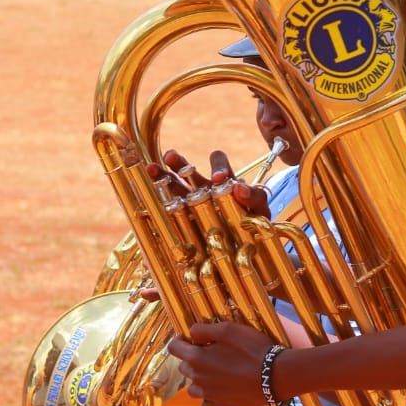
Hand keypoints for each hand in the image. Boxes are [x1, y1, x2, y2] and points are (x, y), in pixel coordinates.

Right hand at [147, 148, 271, 216]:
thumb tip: (238, 188)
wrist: (243, 249)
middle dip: (178, 162)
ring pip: (173, 186)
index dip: (218, 165)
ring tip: (151, 169)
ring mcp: (190, 204)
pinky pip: (167, 210)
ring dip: (161, 176)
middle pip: (187, 170)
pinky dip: (156, 203)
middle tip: (170, 157)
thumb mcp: (259, 209)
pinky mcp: (182, 221)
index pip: (218, 161)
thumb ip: (255, 197)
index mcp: (223, 181)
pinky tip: (145, 198)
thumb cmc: (253, 223)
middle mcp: (204, 188)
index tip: (218, 179)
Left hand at [169, 321, 280, 405]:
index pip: (173, 348)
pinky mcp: (222, 405)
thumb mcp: (228, 329)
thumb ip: (204, 330)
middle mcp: (198, 378)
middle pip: (183, 367)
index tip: (187, 338)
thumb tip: (191, 333)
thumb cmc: (252, 349)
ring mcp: (209, 394)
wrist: (274, 375)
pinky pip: (206, 405)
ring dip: (199, 378)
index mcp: (196, 358)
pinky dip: (208, 398)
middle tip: (210, 351)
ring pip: (193, 387)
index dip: (178, 340)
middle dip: (192, 358)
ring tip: (214, 371)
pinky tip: (218, 390)